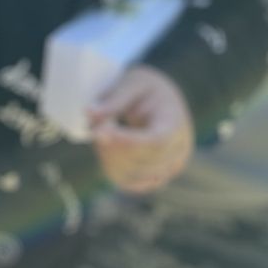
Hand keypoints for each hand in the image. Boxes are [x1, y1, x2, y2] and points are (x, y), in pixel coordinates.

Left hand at [89, 65, 193, 193]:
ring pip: (135, 178)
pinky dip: (114, 171)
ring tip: (100, 134)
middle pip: (143, 163)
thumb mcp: (131, 84)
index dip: (126, 141)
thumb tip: (88, 113)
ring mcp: (169, 167)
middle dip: (112, 148)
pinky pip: (133, 184)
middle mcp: (178, 151)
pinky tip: (105, 150)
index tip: (99, 130)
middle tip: (94, 125)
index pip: (156, 143)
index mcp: (175, 124)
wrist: (162, 96)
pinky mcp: (156, 176)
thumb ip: (112, 100)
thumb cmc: (146, 87)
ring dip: (110, 160)